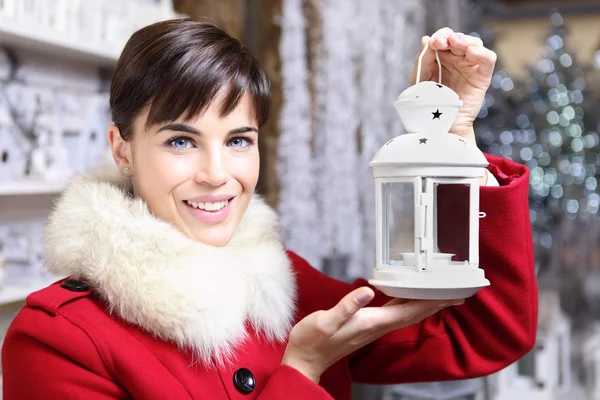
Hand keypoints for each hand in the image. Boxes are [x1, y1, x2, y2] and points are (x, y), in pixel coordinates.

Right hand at [281, 287, 463, 382]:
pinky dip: (408, 305)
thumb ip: (347, 307)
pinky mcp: (367, 326)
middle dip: (435, 303)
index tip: (449, 294)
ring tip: (440, 295)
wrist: (306, 359)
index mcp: (371, 323)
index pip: (408, 311)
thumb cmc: (313, 340)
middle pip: (413, 313)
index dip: (429, 302)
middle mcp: (376, 326)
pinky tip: (409, 299)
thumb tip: (367, 291)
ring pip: (406, 314)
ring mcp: (372, 327)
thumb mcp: (325, 321)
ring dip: (425, 305)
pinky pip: (395, 314)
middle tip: (456, 293)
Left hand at [411, 28, 496, 142]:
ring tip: (454, 43)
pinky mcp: (481, 77)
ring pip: (475, 44)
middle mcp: (458, 60)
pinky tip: (470, 52)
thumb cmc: (429, 104)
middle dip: (450, 38)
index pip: (445, 38)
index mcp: (442, 58)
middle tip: (440, 42)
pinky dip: (481, 52)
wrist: (439, 126)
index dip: (440, 36)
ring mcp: (471, 68)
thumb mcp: (420, 79)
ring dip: (465, 40)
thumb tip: (426, 39)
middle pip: (459, 39)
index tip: (432, 43)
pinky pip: (488, 59)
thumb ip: (423, 60)